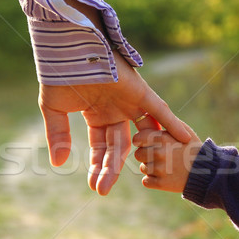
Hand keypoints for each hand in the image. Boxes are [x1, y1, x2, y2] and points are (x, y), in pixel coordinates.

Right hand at [39, 51, 190, 195]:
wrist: (66, 47)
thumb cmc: (58, 74)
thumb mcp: (54, 109)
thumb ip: (58, 134)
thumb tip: (58, 163)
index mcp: (98, 115)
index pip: (102, 147)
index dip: (99, 167)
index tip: (95, 187)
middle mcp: (116, 111)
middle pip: (120, 146)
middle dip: (111, 168)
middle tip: (102, 190)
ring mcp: (130, 102)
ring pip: (144, 133)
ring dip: (148, 153)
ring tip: (155, 175)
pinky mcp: (140, 91)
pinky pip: (161, 110)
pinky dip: (173, 124)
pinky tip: (184, 140)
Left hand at [133, 120, 201, 192]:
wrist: (207, 172)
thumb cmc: (194, 149)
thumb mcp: (184, 131)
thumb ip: (168, 123)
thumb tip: (152, 114)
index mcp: (162, 138)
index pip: (138, 138)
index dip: (141, 141)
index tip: (145, 143)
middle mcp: (158, 153)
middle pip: (138, 154)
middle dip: (146, 155)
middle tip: (159, 156)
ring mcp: (159, 169)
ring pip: (143, 168)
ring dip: (150, 169)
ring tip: (165, 167)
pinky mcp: (161, 184)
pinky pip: (146, 182)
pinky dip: (153, 181)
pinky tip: (165, 177)